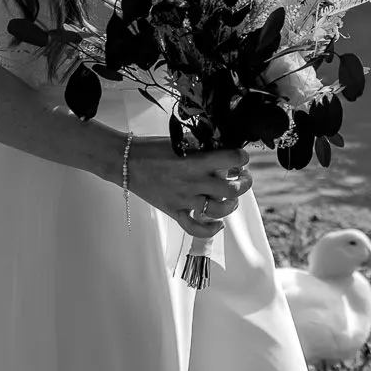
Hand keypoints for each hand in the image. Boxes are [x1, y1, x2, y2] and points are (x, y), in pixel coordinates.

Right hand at [126, 139, 250, 239]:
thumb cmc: (152, 149)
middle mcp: (193, 181)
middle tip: (243, 178)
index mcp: (195, 160)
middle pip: (231, 188)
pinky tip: (218, 224)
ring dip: (231, 205)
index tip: (241, 157)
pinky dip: (211, 230)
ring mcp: (184, 199)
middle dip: (244, 183)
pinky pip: (195, 228)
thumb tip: (222, 148)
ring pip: (219, 210)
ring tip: (232, 198)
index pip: (231, 159)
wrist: (126, 162)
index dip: (242, 157)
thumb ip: (201, 147)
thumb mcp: (180, 141)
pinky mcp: (174, 211)